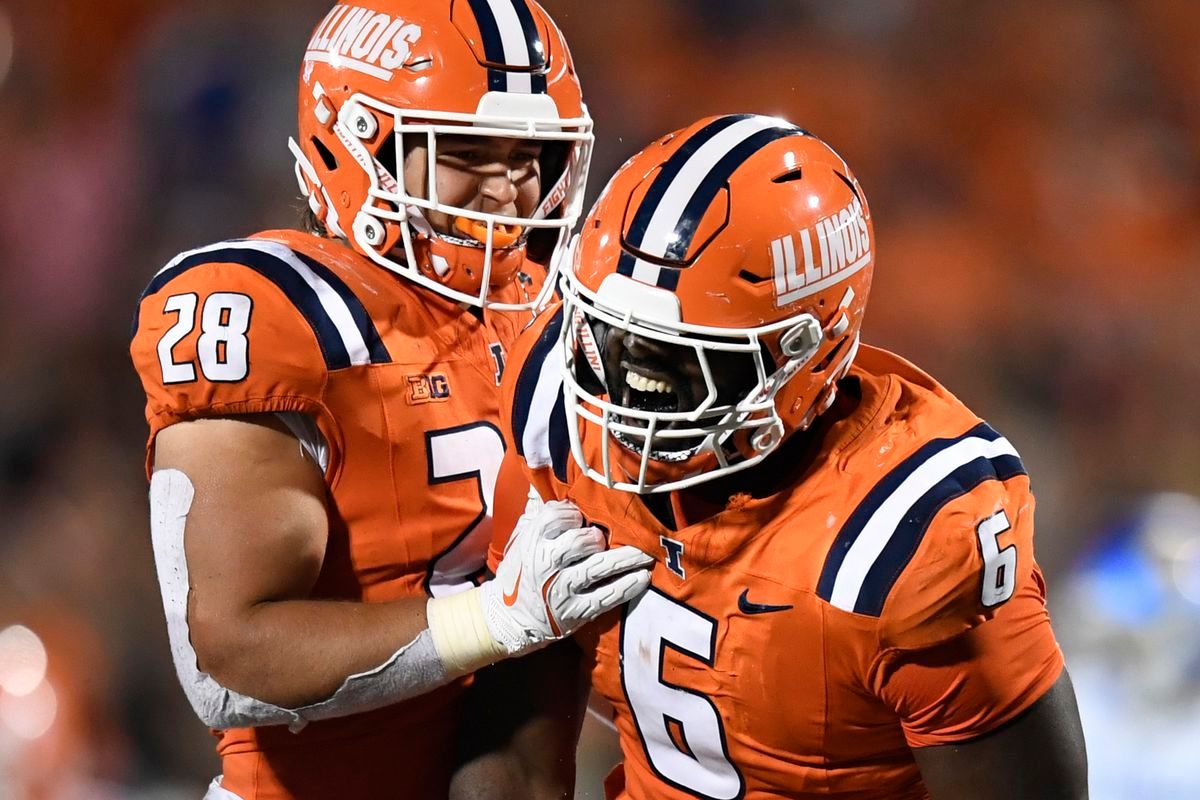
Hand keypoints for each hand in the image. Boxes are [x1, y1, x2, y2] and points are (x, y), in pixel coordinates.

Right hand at [479, 498, 652, 654]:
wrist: (511, 619)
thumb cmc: (522, 572)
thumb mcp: (521, 540)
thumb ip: (537, 512)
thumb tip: (552, 480)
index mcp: (532, 541)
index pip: (554, 516)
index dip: (572, 513)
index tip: (581, 518)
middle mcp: (545, 564)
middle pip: (579, 540)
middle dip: (597, 537)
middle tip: (606, 538)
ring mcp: (561, 589)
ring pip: (597, 567)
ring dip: (625, 558)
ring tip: (645, 552)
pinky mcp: (575, 611)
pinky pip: (606, 596)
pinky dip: (626, 586)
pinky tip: (642, 577)